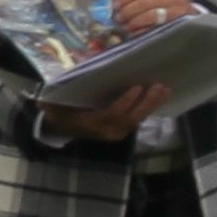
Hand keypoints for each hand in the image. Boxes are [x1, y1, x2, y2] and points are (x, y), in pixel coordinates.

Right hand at [39, 82, 171, 139]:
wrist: (59, 129)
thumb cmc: (58, 112)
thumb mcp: (52, 104)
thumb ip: (55, 98)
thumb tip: (62, 83)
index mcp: (91, 124)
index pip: (113, 114)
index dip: (125, 102)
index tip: (137, 87)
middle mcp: (106, 132)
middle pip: (131, 118)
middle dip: (146, 102)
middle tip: (159, 86)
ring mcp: (115, 133)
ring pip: (137, 119)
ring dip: (152, 105)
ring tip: (164, 90)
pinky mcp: (121, 130)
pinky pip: (136, 120)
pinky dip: (148, 108)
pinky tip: (158, 97)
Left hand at [111, 0, 192, 36]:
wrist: (194, 22)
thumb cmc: (171, 9)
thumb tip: (116, 6)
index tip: (115, 6)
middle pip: (145, 2)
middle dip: (128, 11)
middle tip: (118, 19)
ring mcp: (179, 12)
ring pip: (151, 15)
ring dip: (134, 22)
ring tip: (126, 27)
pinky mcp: (179, 26)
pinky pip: (156, 28)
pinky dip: (143, 31)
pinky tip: (135, 34)